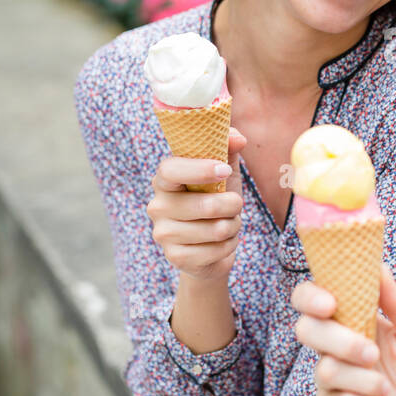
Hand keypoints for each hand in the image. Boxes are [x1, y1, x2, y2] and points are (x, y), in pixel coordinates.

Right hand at [147, 127, 247, 283]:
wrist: (212, 246)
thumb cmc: (216, 200)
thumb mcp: (224, 172)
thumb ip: (227, 148)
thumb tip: (237, 138)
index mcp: (164, 180)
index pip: (170, 170)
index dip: (199, 169)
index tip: (224, 170)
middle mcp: (157, 206)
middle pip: (205, 205)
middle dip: (232, 205)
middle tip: (233, 205)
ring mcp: (163, 234)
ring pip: (216, 229)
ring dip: (232, 227)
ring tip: (226, 224)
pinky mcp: (175, 257)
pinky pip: (216, 251)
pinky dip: (228, 246)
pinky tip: (219, 244)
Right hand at [292, 264, 395, 395]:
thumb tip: (379, 266)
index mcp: (354, 322)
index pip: (312, 299)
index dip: (311, 296)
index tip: (330, 304)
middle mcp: (336, 349)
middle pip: (307, 330)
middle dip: (340, 341)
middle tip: (372, 354)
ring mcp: (332, 382)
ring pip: (326, 370)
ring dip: (364, 380)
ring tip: (386, 389)